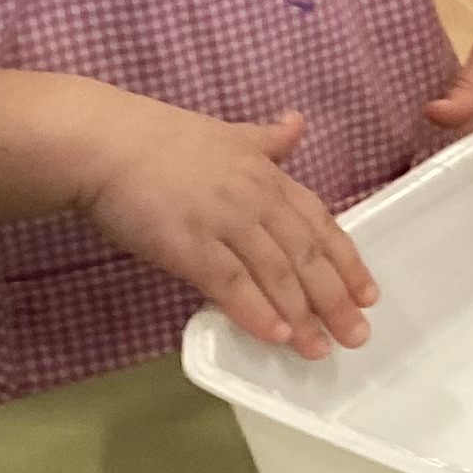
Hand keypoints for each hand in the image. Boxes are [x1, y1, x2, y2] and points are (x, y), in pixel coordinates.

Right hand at [76, 99, 375, 357]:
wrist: (103, 143)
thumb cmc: (160, 140)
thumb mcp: (228, 134)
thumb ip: (267, 140)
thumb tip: (297, 123)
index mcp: (268, 175)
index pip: (320, 223)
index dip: (347, 261)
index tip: (368, 295)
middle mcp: (255, 200)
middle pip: (306, 255)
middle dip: (335, 299)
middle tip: (356, 335)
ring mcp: (224, 222)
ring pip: (275, 275)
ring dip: (301, 316)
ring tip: (318, 349)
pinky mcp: (188, 245)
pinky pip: (230, 283)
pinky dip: (255, 311)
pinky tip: (274, 336)